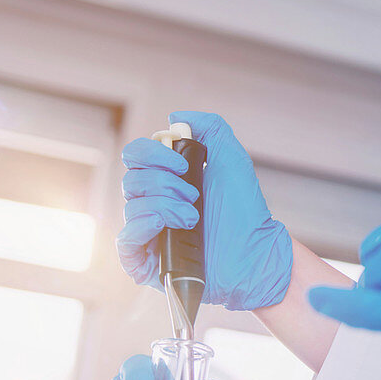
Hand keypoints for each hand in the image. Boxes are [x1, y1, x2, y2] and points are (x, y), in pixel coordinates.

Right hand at [117, 110, 291, 310]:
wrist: (255, 251)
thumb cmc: (244, 209)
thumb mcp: (231, 158)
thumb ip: (210, 127)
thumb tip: (176, 117)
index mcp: (166, 179)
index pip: (136, 156)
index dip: (153, 154)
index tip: (184, 165)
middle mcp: (153, 204)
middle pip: (131, 180)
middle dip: (165, 184)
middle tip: (195, 196)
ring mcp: (149, 233)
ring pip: (132, 208)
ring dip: (165, 207)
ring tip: (193, 218)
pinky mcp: (147, 263)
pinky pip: (125, 242)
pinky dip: (141, 228)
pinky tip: (163, 225)